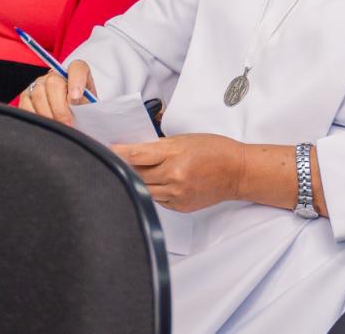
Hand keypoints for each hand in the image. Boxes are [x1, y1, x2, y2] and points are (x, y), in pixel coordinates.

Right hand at [16, 60, 94, 126]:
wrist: (72, 115)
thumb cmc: (82, 109)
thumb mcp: (90, 106)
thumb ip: (86, 105)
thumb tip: (79, 110)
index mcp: (77, 71)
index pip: (77, 68)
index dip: (76, 82)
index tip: (75, 99)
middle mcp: (55, 74)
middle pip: (54, 83)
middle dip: (60, 107)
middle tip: (67, 124)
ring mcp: (39, 83)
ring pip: (38, 94)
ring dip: (48, 114)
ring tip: (58, 128)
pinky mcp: (27, 95)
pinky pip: (26, 104)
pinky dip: (36, 116)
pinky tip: (46, 126)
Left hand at [112, 134, 245, 212]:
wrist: (237, 172)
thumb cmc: (215, 150)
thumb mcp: (186, 140)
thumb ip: (160, 146)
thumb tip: (136, 151)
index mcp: (175, 154)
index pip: (138, 155)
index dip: (119, 153)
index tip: (108, 151)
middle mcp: (174, 176)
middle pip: (137, 174)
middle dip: (127, 167)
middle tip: (118, 161)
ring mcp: (176, 194)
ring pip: (144, 189)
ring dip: (138, 181)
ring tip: (139, 173)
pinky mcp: (179, 206)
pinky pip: (156, 199)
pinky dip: (153, 191)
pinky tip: (159, 183)